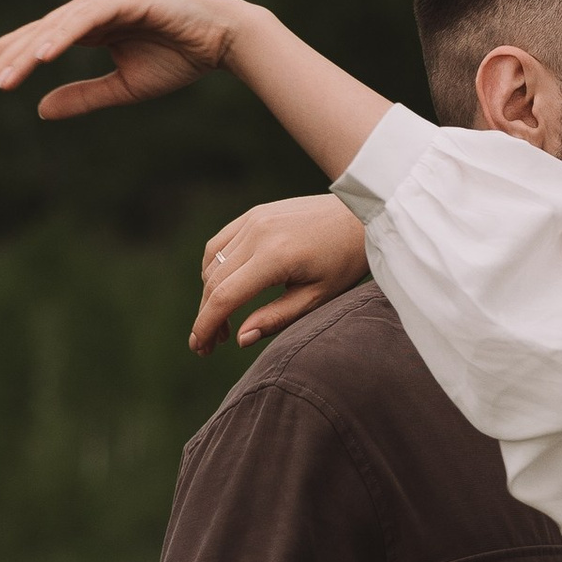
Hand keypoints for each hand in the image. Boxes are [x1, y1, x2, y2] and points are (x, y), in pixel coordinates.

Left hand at [0, 0, 253, 122]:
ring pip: (54, 28)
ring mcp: (105, 0)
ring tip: (2, 79)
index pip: (38, 42)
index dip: (8, 58)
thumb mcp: (123, 87)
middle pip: (37, 33)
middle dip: (5, 58)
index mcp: (89, 25)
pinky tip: (41, 57)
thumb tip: (39, 109)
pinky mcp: (124, 0)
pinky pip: (84, 21)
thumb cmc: (177, 59)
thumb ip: (82, 96)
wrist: (221, 40)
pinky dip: (62, 37)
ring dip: (26, 54)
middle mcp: (90, 7)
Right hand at [191, 198, 369, 353]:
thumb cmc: (346, 260)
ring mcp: (253, 218)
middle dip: (206, 316)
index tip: (199, 348)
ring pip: (212, 261)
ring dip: (210, 294)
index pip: (225, 296)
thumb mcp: (318, 297)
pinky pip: (220, 242)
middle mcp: (258, 232)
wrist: (362, 215)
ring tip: (222, 322)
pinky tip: (225, 289)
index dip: (206, 325)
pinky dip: (214, 268)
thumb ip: (277, 318)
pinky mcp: (255, 213)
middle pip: (213, 281)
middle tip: (208, 345)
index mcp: (275, 255)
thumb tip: (240, 339)